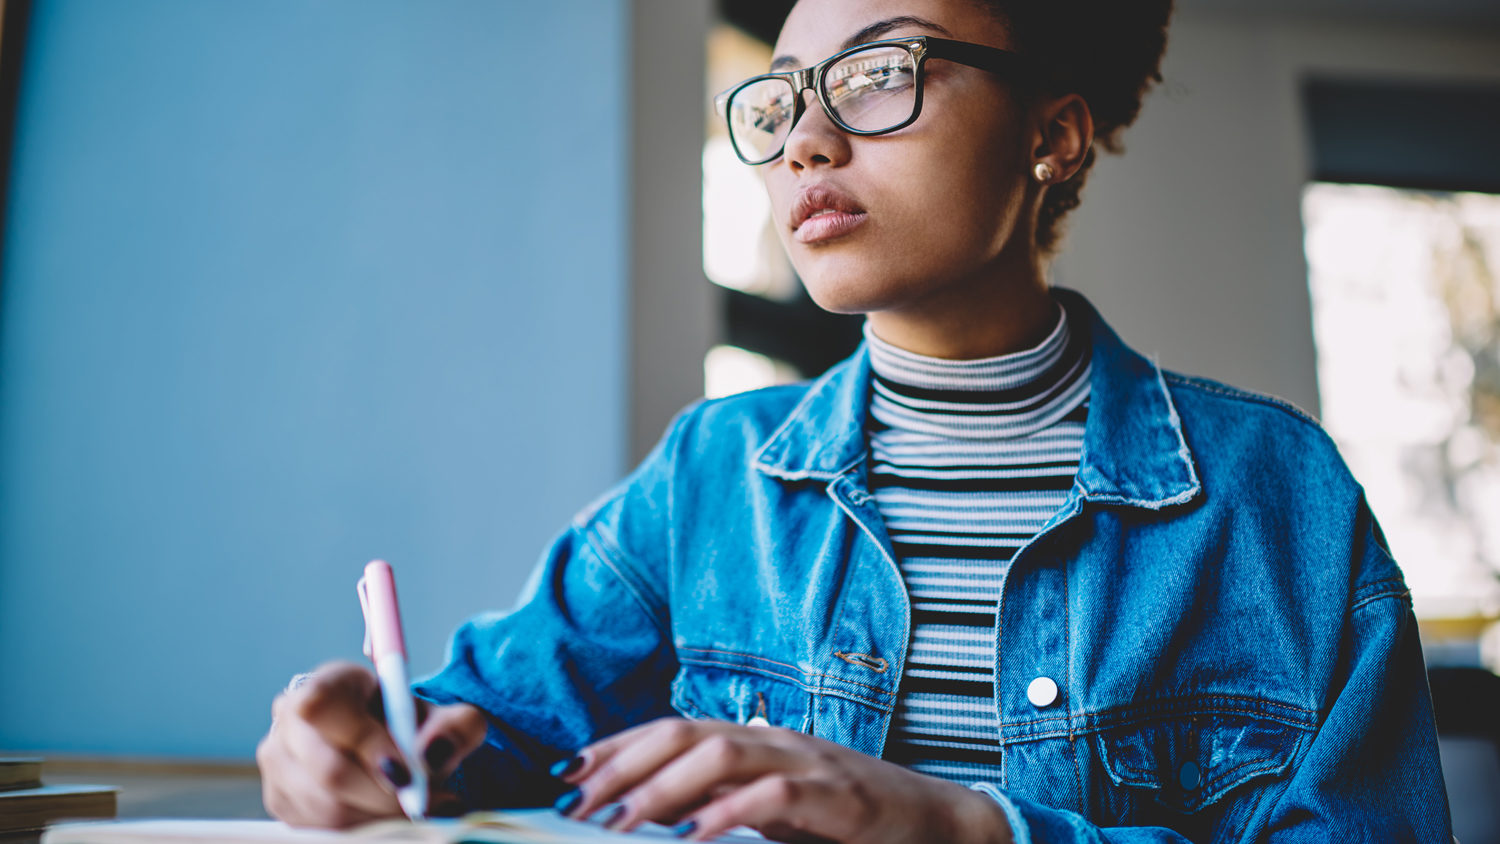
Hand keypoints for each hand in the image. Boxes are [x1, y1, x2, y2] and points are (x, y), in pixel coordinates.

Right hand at [254, 661, 487, 827]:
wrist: (385, 746)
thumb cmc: (410, 727)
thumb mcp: (444, 718)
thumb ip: (455, 728)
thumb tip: (432, 753)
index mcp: (326, 683)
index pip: (323, 707)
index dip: (367, 744)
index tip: (409, 773)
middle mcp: (288, 720)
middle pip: (328, 771)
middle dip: (385, 797)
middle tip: (424, 805)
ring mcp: (277, 763)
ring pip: (326, 808)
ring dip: (378, 819)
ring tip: (415, 811)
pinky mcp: (279, 801)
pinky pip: (320, 829)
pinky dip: (363, 831)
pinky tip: (388, 820)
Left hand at [551, 717, 1011, 843]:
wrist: (942, 821)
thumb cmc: (851, 821)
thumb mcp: (778, 810)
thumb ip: (725, 806)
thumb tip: (662, 821)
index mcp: (757, 740)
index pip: (672, 729)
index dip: (617, 747)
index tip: (567, 773)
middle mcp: (776, 740)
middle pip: (684, 732)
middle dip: (622, 765)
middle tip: (574, 804)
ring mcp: (808, 763)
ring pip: (721, 753)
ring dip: (661, 787)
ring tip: (617, 824)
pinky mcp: (838, 796)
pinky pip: (774, 796)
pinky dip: (727, 814)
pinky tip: (691, 840)